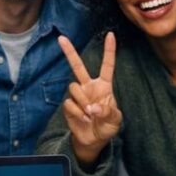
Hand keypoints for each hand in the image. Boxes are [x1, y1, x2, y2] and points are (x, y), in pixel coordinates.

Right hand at [58, 32, 121, 165]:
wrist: (93, 140)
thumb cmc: (107, 127)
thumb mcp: (114, 120)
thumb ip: (107, 112)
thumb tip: (93, 107)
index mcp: (104, 86)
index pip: (107, 65)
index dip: (109, 51)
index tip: (110, 35)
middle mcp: (89, 86)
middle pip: (77, 66)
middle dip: (69, 52)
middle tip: (61, 38)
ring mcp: (78, 95)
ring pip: (74, 88)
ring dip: (82, 102)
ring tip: (90, 114)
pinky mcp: (68, 104)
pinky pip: (69, 103)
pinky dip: (77, 112)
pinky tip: (83, 118)